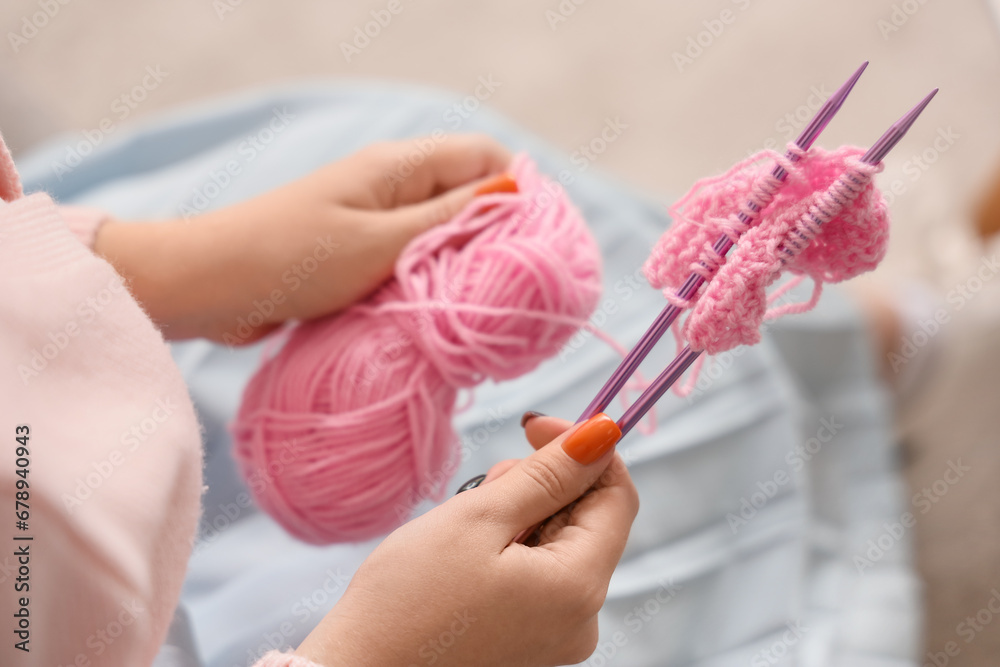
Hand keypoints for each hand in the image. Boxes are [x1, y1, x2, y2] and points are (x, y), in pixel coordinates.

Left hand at [92, 134, 511, 342]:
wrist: (212, 286)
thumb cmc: (294, 258)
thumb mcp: (382, 242)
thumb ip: (449, 223)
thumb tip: (513, 197)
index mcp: (399, 167)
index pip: (484, 157)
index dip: (522, 190)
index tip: (545, 239)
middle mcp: (392, 186)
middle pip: (468, 196)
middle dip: (499, 234)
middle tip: (522, 282)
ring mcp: (374, 221)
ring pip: (442, 233)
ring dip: (465, 263)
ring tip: (490, 303)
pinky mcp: (359, 254)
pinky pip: (412, 259)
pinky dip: (433, 281)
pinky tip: (445, 311)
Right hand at [294, 413, 637, 666]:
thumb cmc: (407, 601)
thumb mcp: (479, 519)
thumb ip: (548, 474)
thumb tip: (602, 435)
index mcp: (579, 587)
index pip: (617, 496)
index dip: (583, 449)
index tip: (532, 426)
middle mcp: (581, 619)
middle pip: (587, 521)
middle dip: (542, 486)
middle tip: (484, 487)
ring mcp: (556, 636)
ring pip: (559, 545)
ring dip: (522, 516)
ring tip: (466, 527)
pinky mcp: (530, 643)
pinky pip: (539, 576)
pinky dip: (511, 549)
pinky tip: (468, 555)